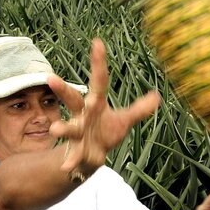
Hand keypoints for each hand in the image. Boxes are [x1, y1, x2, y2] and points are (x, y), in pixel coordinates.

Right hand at [47, 38, 160, 175]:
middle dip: (63, 90)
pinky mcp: (76, 150)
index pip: (98, 80)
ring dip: (62, 128)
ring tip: (55, 130)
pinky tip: (67, 167)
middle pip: (73, 99)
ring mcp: (77, 132)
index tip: (97, 42)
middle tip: (51, 78)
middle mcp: (83, 114)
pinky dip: (70, 162)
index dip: (98, 62)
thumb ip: (139, 109)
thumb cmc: (106, 132)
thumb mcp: (124, 120)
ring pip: (68, 128)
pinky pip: (72, 156)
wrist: (92, 156)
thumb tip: (158, 96)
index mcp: (96, 103)